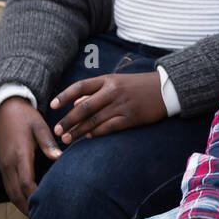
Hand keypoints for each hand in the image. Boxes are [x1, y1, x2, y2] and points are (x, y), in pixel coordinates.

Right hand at [0, 98, 61, 214]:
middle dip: (28, 208)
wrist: (5, 109)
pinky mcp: (3, 165)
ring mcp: (3, 166)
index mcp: (19, 155)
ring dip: (22, 205)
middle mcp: (8, 164)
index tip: (48, 206)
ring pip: (11, 192)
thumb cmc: (26, 117)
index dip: (36, 197)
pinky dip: (17, 197)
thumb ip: (48, 143)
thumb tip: (58, 158)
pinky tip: (28, 202)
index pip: (26, 183)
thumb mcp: (39, 126)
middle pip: (17, 193)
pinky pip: (9, 187)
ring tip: (36, 216)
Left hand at [50, 71, 166, 142]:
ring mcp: (122, 104)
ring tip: (67, 139)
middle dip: (68, 120)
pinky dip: (97, 133)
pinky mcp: (131, 117)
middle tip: (57, 131)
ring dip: (79, 131)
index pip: (81, 86)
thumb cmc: (137, 85)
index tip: (52, 105)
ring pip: (95, 120)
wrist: (165, 89)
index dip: (64, 96)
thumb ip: (94, 92)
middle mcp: (113, 91)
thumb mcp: (116, 82)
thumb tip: (74, 104)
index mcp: (108, 80)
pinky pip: (110, 127)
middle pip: (85, 107)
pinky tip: (88, 137)